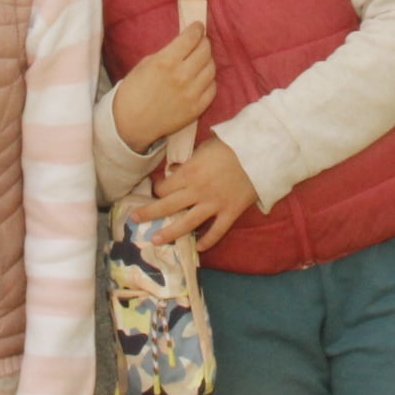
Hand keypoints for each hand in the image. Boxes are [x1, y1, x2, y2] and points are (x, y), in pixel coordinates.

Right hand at [112, 22, 215, 153]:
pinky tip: (202, 78)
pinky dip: (209, 80)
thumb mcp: (146, 63)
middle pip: (205, 51)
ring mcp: (191, 93)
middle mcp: (182, 76)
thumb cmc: (133, 91)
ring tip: (201, 60)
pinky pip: (212, 88)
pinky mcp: (197, 108)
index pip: (191, 38)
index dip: (197, 29)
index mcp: (166, 62)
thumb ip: (167, 53)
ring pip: (211, 68)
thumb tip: (185, 44)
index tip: (198, 27)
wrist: (130, 123)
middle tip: (200, 42)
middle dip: (204, 42)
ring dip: (208, 60)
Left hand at [152, 135, 258, 251]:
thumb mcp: (205, 147)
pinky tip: (198, 248)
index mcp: (189, 173)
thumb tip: (174, 170)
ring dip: (169, 233)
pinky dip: (207, 241)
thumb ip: (188, 161)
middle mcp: (197, 191)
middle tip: (134, 219)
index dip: (157, 189)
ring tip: (155, 241)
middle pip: (167, 205)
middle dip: (148, 213)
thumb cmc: (232, 145)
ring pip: (186, 223)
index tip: (156, 191)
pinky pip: (216, 231)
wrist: (261, 152)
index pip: (165, 187)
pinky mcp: (230, 212)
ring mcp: (214, 204)